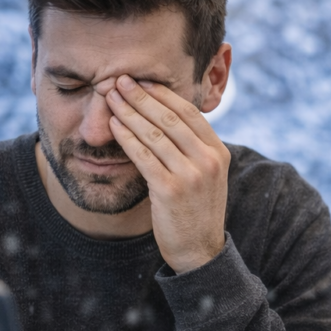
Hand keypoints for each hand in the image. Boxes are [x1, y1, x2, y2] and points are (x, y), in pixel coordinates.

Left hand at [106, 74, 229, 272]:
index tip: (141, 80)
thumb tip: (167, 117)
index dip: (162, 93)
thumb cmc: (196, 211)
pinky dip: (126, 137)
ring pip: (155, 134)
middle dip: (141, 96)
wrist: (199, 251)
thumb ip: (194, 148)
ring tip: (111, 98)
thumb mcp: (206, 175)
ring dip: (129, 112)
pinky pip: (143, 156)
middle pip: (170, 118)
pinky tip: (113, 125)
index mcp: (219, 152)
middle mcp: (208, 160)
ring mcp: (191, 175)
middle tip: (120, 80)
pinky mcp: (170, 190)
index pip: (189, 112)